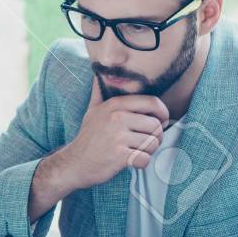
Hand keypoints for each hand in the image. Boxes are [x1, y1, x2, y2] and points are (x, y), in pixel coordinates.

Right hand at [28, 81, 168, 220]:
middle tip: (145, 142)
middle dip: (156, 137)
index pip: (152, 102)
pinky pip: (145, 159)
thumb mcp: (92, 110)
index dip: (163, 113)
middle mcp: (117, 118)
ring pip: (153, 143)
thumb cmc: (88, 137)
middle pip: (156, 125)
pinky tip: (131, 162)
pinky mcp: (120, 155)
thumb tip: (98, 73)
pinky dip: (141, 163)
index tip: (162, 121)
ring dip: (148, 151)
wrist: (74, 162)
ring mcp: (118, 137)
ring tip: (136, 151)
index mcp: (115, 105)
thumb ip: (99, 92)